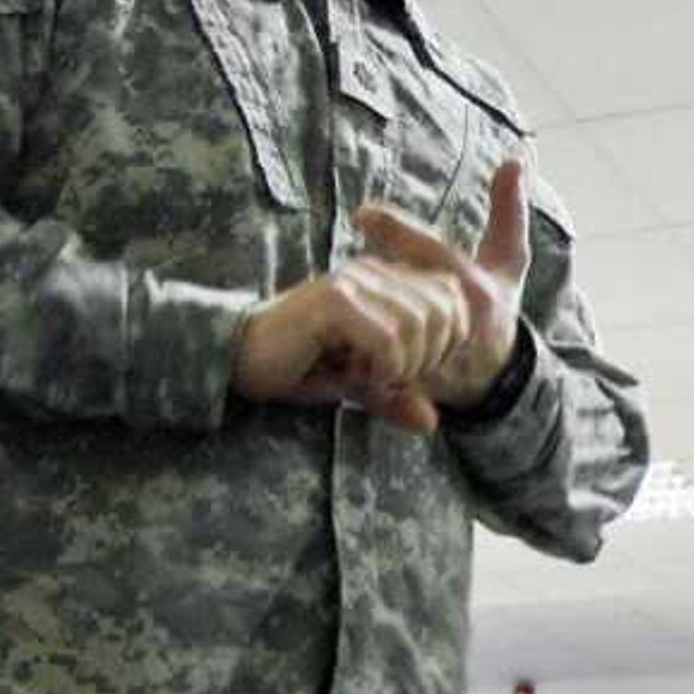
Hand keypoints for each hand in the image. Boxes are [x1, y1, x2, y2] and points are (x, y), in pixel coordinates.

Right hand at [233, 255, 473, 432]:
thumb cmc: (300, 367)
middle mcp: (373, 271)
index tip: (410, 370)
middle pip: (444, 311)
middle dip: (428, 357)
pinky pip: (387, 339)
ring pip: (418, 325)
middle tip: (389, 377)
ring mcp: (353, 282)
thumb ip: (397, 396)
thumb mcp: (359, 385)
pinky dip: (381, 367)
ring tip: (366, 375)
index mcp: (386, 279)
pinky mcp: (335, 302)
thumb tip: (432, 423)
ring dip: (401, 364)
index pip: (453, 298)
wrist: (240, 358)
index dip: (447, 341)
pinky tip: (354, 374)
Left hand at [355, 157, 533, 405]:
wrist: (503, 381)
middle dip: (372, 265)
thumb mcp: (509, 262)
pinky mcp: (420, 381)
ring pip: (390, 324)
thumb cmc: (499, 309)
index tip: (363, 213)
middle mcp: (461, 321)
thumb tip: (515, 158)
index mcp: (479, 290)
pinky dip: (360, 340)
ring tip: (338, 278)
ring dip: (363, 301)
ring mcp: (439, 353)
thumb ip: (509, 211)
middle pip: (405, 287)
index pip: (432, 253)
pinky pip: (382, 359)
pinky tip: (339, 320)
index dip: (396, 231)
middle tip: (346, 240)